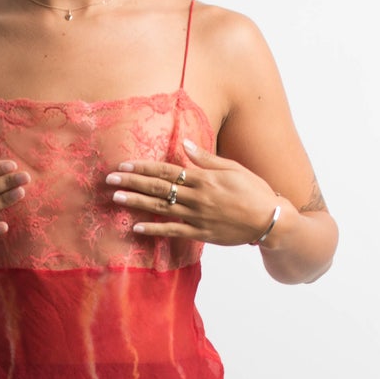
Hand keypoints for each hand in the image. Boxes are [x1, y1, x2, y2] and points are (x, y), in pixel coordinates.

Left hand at [106, 138, 279, 246]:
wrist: (269, 219)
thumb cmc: (254, 190)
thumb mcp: (232, 167)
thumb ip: (206, 159)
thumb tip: (184, 144)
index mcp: (203, 178)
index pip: (166, 169)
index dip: (143, 167)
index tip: (124, 164)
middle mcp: (197, 197)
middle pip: (158, 187)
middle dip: (132, 182)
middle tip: (110, 179)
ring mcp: (197, 217)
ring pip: (160, 207)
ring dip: (136, 203)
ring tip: (116, 198)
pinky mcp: (200, 234)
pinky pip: (172, 232)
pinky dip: (153, 230)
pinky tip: (135, 228)